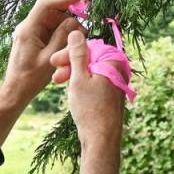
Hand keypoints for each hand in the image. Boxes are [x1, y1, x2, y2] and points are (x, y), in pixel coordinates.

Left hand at [1, 0, 82, 104]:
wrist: (16, 91)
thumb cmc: (30, 78)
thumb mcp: (50, 58)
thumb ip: (62, 37)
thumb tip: (73, 21)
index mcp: (28, 29)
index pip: (45, 4)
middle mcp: (27, 27)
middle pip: (50, 12)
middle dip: (68, 16)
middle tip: (83, 30)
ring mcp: (29, 33)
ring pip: (52, 21)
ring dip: (66, 26)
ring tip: (79, 39)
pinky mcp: (33, 39)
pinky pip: (49, 30)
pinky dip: (61, 33)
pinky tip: (70, 43)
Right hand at [62, 29, 123, 173]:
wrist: (102, 139)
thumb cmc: (91, 109)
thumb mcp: (79, 78)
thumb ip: (77, 54)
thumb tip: (76, 33)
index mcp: (114, 62)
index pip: (89, 47)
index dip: (69, 53)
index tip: (54, 61)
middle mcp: (118, 70)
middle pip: (90, 58)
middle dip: (70, 64)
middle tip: (55, 75)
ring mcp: (116, 82)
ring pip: (91, 70)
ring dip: (74, 74)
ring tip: (58, 83)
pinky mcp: (111, 94)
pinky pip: (95, 81)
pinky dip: (82, 83)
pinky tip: (71, 90)